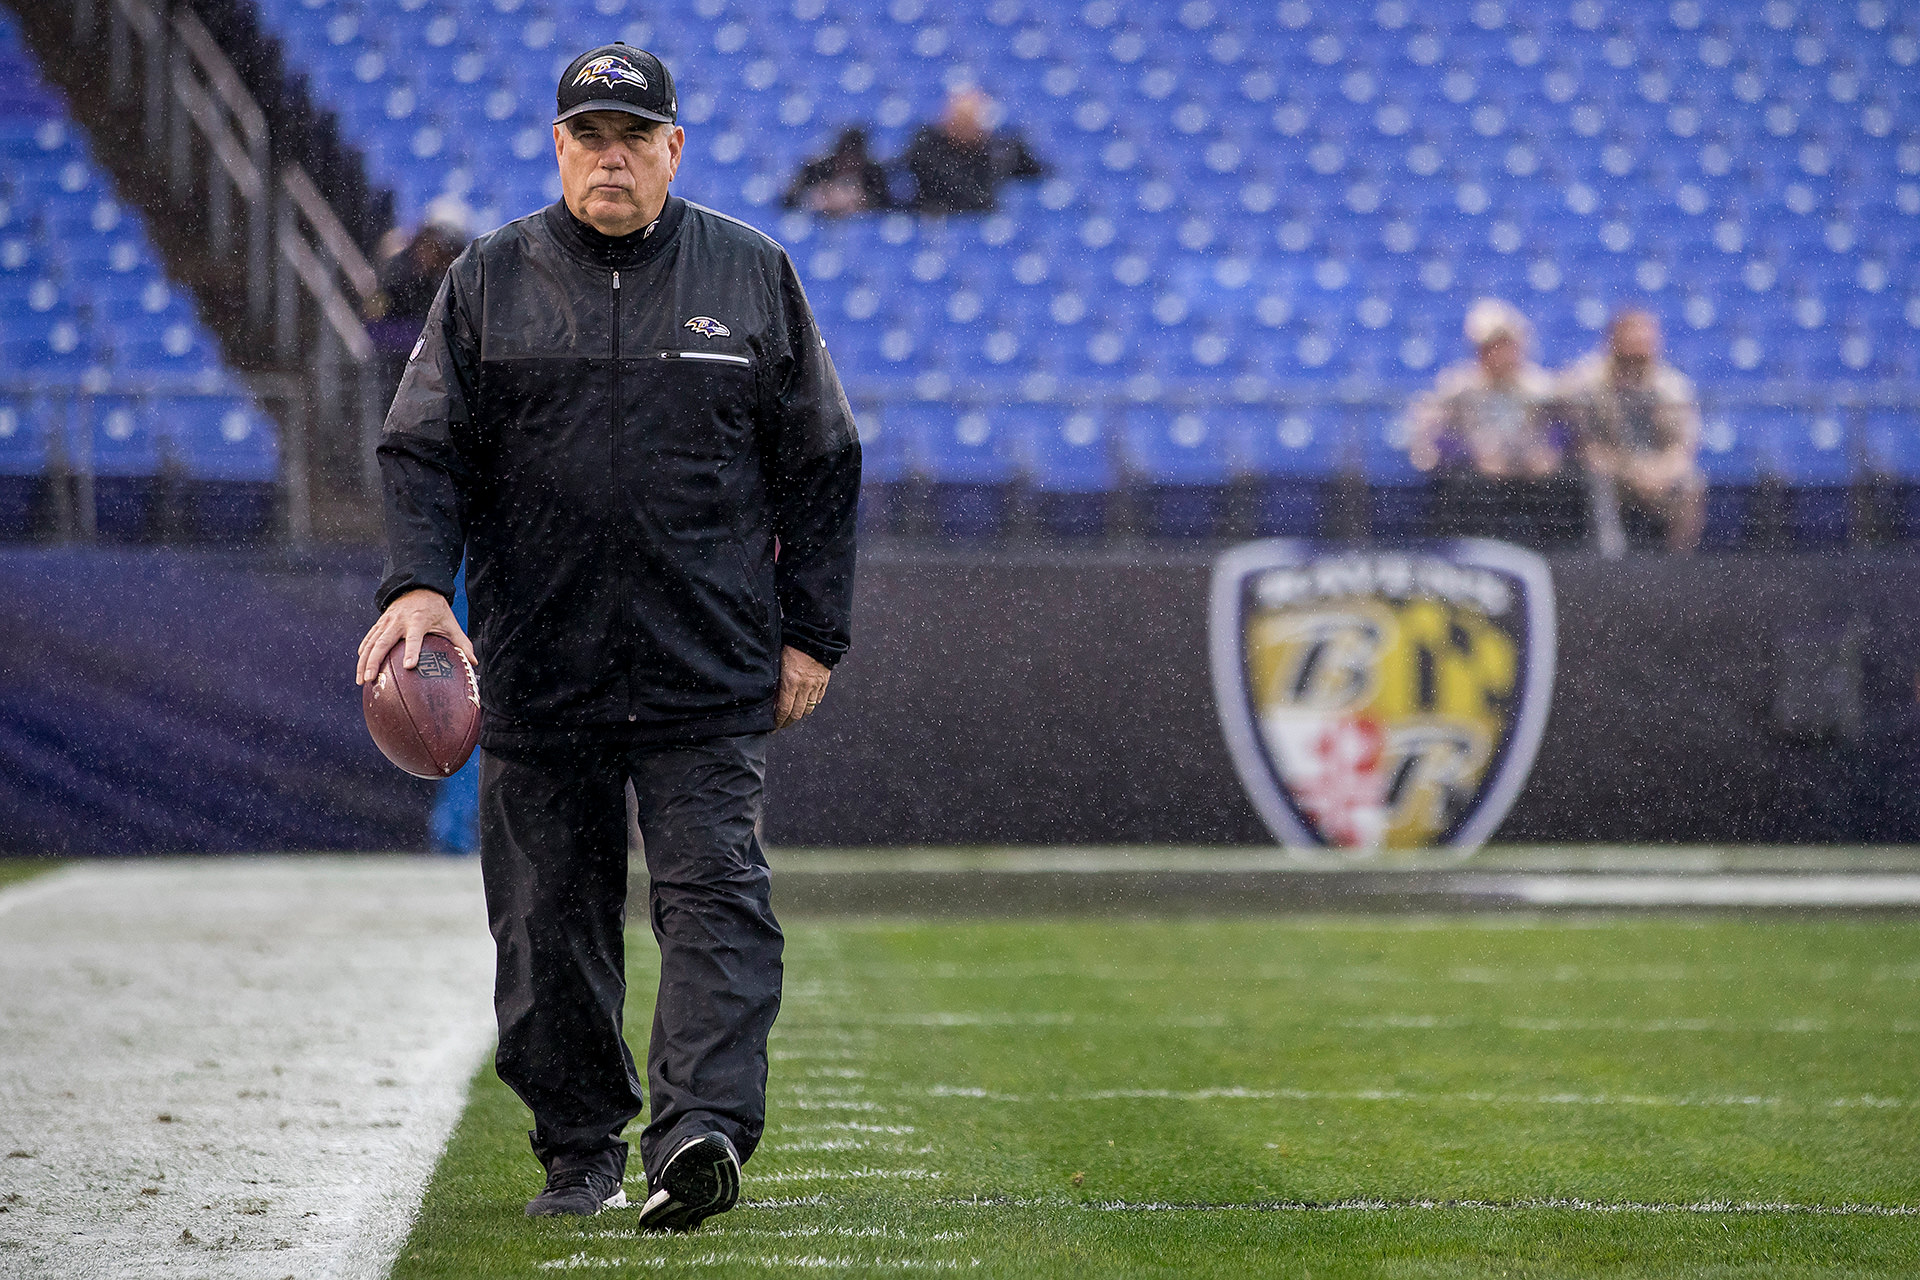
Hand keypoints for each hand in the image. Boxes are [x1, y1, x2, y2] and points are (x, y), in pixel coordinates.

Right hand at [356, 587, 477, 685]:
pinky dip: (363, 653)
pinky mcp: (379, 623)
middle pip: (383, 642)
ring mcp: (386, 622)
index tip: (409, 666)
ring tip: (362, 681)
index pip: (414, 638)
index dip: (412, 651)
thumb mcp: (450, 623)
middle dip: (375, 661)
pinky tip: (360, 668)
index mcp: (418, 620)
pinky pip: (368, 639)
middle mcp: (399, 621)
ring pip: (371, 643)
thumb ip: (462, 643)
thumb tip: (473, 663)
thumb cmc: (436, 609)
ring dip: (364, 662)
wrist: (417, 587)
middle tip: (371, 679)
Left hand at [775, 645, 830, 729]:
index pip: (784, 710)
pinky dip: (811, 704)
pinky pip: (818, 699)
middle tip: (781, 725)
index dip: (778, 721)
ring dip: (800, 715)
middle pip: (797, 714)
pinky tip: (805, 704)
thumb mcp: (779, 662)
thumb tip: (772, 698)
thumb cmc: (792, 645)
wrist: (815, 635)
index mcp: (791, 682)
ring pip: (808, 709)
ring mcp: (816, 685)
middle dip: (788, 722)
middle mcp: (804, 687)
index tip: (773, 727)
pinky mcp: (824, 682)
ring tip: (792, 717)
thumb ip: (777, 681)